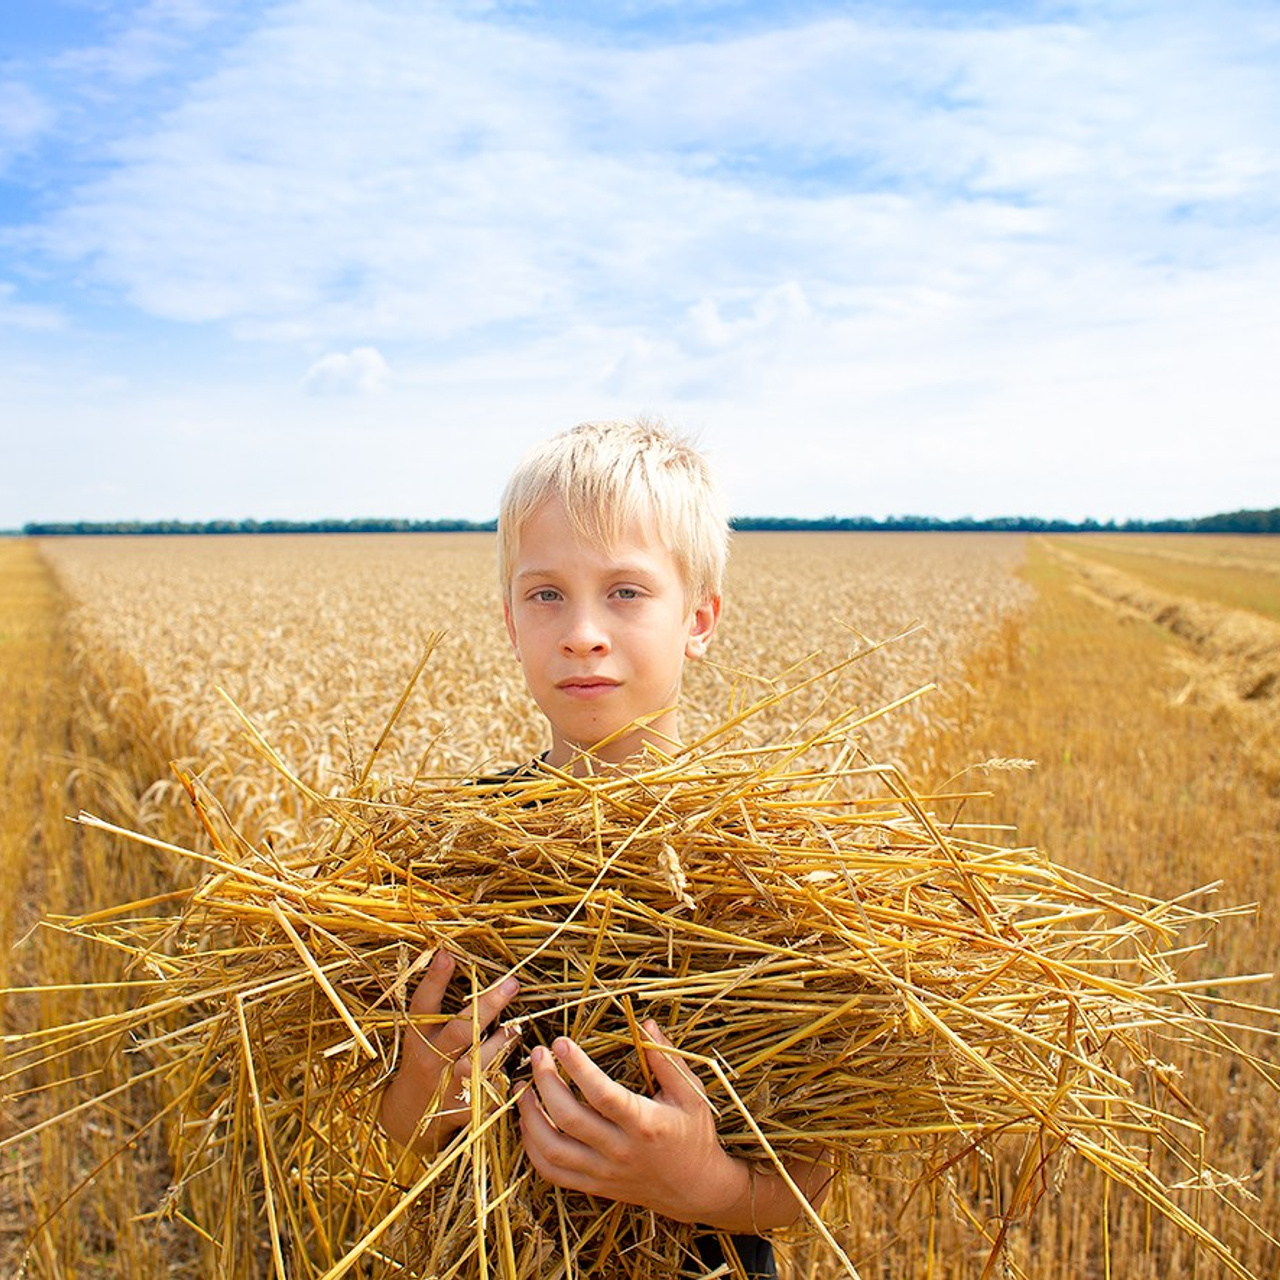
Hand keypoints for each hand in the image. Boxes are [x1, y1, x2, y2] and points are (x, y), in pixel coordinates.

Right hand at [379, 950, 519, 1154]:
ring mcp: (449, 1087)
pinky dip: (510, 1072)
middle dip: (489, 1005)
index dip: (435, 979)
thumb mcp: (422, 1034)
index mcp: (418, 1038)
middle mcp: (432, 1061)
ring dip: (506, 1039)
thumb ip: (437, 1006)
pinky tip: (520, 1068)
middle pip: (462, 1030)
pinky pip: (497, 1085)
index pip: (423, 1005)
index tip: (448, 953)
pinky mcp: (467, 1110)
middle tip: (512, 983)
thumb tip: (454, 955)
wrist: (410, 1116)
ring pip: (485, 1058)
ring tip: (516, 1028)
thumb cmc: (425, 1061)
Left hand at [516, 1018, 747, 1225]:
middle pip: (569, 1119)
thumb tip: (645, 1023)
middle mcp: (620, 1150)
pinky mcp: (595, 1187)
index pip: (603, 1094)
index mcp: (645, 1123)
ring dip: (530, 1116)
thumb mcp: (691, 1092)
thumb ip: (666, 1059)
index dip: (578, 1067)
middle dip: (545, 1082)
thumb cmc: (695, 1134)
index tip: (560, 1042)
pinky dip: (532, 1148)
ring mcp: (604, 1172)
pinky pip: (553, 1173)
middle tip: (538, 1054)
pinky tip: (528, 1122)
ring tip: (522, 1086)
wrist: (698, 1190)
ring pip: (553, 1150)